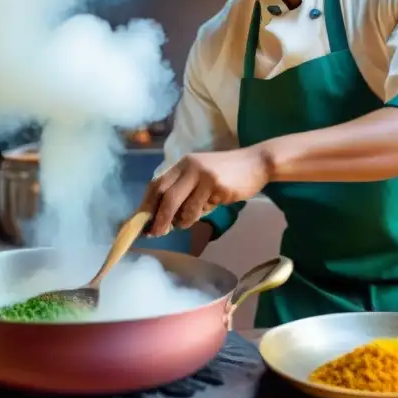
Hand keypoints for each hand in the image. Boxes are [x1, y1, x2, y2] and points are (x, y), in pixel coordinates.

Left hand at [142, 147, 270, 236]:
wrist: (257, 163)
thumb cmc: (228, 174)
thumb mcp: (201, 177)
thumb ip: (185, 192)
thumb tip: (164, 218)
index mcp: (182, 164)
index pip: (156, 184)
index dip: (146, 204)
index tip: (140, 223)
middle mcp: (189, 166)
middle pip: (164, 194)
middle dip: (157, 217)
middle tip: (155, 233)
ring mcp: (201, 174)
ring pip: (179, 205)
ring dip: (179, 221)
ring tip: (185, 223)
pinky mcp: (215, 184)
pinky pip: (197, 208)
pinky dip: (195, 217)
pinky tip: (205, 212)